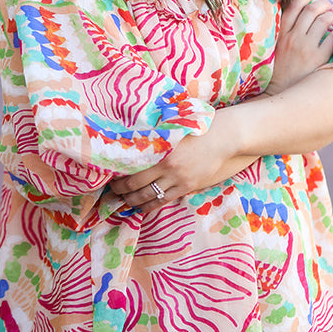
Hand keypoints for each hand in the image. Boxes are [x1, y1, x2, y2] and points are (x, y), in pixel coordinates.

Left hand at [110, 119, 241, 213]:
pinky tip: (140, 206)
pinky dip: (148, 206)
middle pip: (134, 184)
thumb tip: (131, 137)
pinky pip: (162, 201)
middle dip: (119, 189)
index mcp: (160, 148)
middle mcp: (166, 166)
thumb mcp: (172, 125)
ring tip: (123, 199)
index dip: (117, 172)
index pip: (131, 165)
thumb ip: (154, 134)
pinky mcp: (186, 187)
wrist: (224, 138)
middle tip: (111, 190)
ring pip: (146, 196)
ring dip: (131, 200)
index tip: (108, 174)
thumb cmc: (196, 127)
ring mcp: (177, 178)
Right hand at [267, 0, 332, 93]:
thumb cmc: (278, 70)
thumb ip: (283, 32)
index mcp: (280, 34)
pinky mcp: (318, 59)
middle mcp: (293, 38)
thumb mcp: (274, 48)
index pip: (293, 7)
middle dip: (322, 4)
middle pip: (311, 11)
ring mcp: (306, 48)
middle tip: (328, 5)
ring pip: (323, 21)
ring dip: (332, 15)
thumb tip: (299, 16)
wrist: (280, 94)